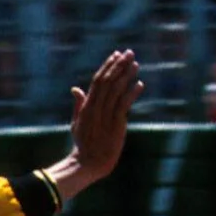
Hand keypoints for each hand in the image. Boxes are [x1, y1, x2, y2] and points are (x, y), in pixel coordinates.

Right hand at [47, 49, 139, 199]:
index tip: (116, 55)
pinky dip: (132, 93)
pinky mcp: (116, 124)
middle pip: (108, 80)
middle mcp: (95, 107)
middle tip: (129, 53)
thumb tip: (75, 88)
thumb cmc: (83, 143)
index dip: (107, 66)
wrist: (88, 162)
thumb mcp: (77, 121)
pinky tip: (140, 84)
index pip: (97, 80)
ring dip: (127, 75)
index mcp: (87, 105)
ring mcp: (106, 115)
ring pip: (117, 89)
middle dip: (119, 65)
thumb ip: (78, 103)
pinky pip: (124, 104)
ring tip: (136, 64)